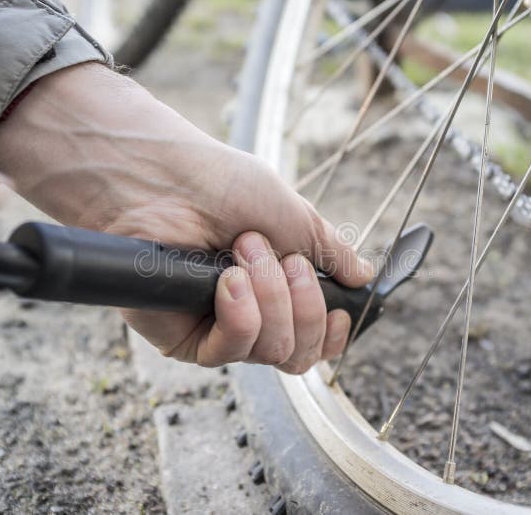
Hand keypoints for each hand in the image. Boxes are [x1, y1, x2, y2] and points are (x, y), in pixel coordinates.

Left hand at [0, 64, 373, 373]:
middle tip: (284, 257)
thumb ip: (331, 253)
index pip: (314, 340)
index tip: (344, 310)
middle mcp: (250, 316)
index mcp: (277, 291)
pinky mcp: (183, 339)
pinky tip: (227, 281)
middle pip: (300, 354)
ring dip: (270, 296)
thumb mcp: (293, 216)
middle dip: (303, 303)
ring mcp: (217, 330)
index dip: (333, 334)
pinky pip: (229, 351)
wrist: (164, 177)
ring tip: (243, 250)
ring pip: (272, 351)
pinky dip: (240, 314)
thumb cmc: (222, 186)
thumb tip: (366, 276)